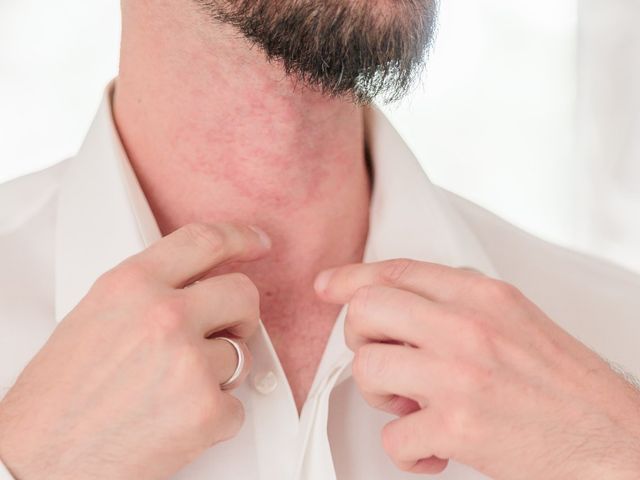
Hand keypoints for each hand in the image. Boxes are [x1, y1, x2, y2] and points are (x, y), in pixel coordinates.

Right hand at [0, 222, 271, 479]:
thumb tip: (193, 288)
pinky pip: (237, 406)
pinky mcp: (206, 409)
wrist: (39, 462)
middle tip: (228, 332)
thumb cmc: (57, 398)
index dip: (239, 237)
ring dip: (218, 375)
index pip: (204, 241)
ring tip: (172, 392)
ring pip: (241, 355)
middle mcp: (164, 315)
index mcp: (132, 286)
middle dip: (242, 315)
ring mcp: (189, 361)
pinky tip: (175, 422)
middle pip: (242, 293)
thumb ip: (148, 294)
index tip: (257, 243)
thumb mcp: (97, 317)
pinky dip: (215, 418)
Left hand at [315, 259, 639, 478]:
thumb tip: (403, 300)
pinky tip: (434, 448)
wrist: (613, 439)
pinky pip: (392, 436)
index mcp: (481, 296)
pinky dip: (407, 450)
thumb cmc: (563, 385)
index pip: (397, 271)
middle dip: (360, 339)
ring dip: (380, 397)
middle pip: (366, 311)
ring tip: (413, 408)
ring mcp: (459, 374)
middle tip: (386, 361)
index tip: (328, 286)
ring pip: (367, 370)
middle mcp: (466, 327)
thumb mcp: (513, 319)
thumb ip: (458, 304)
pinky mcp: (458, 426)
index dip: (352, 277)